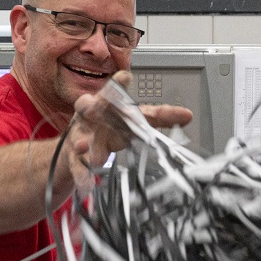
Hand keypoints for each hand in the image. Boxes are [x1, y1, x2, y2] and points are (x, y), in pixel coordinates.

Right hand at [62, 70, 192, 191]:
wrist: (80, 147)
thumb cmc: (110, 128)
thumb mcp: (133, 121)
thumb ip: (158, 117)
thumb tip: (188, 115)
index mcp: (107, 103)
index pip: (115, 92)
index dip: (119, 84)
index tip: (124, 76)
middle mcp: (91, 115)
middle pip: (88, 106)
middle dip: (90, 104)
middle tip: (93, 105)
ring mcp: (79, 135)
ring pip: (78, 136)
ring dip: (81, 141)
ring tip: (84, 146)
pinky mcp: (73, 156)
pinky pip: (76, 166)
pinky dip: (81, 175)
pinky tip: (86, 183)